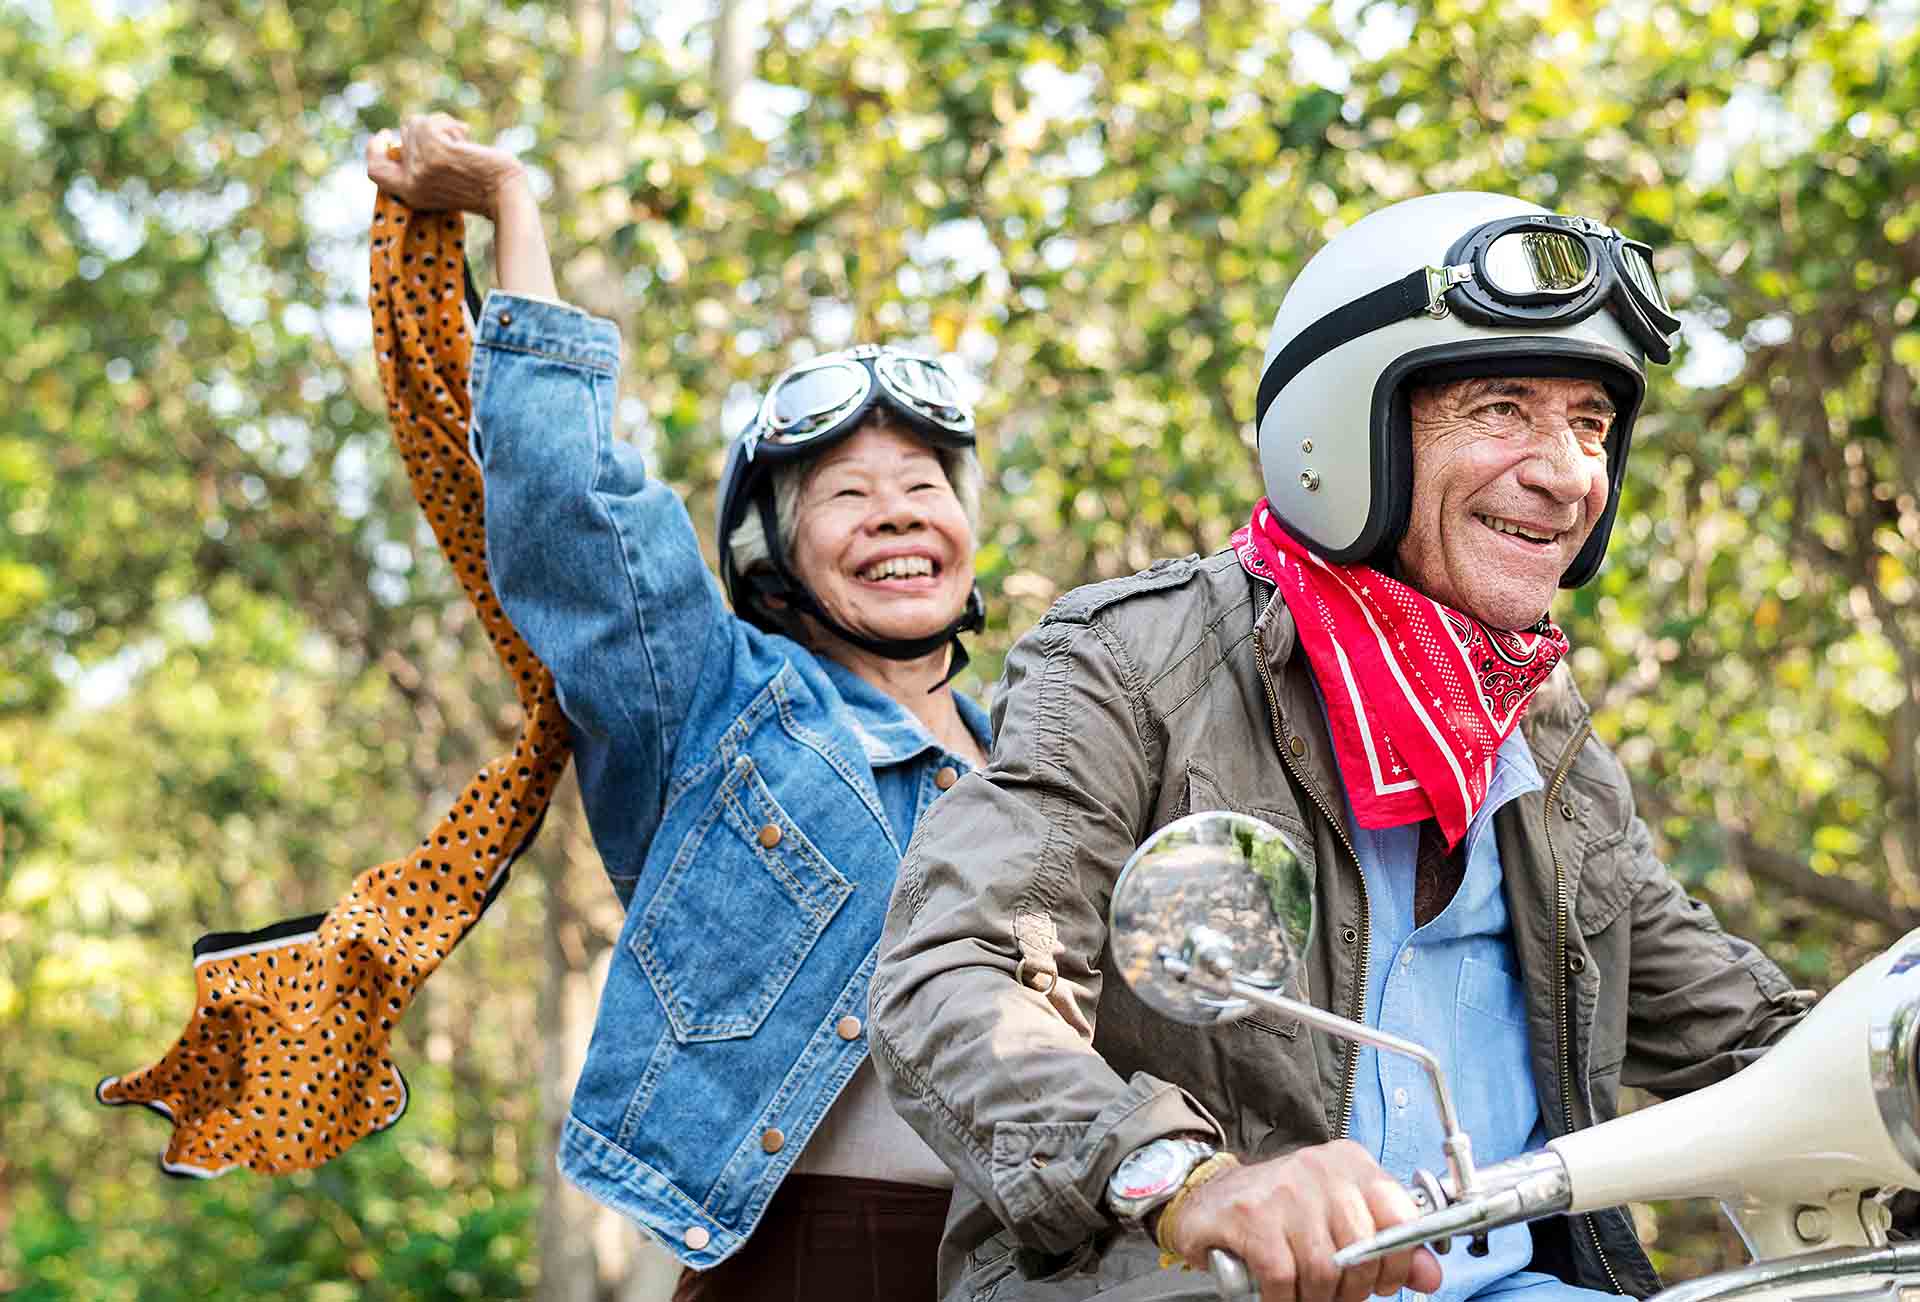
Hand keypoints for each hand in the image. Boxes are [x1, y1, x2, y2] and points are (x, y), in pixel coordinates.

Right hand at [364, 113, 525, 219]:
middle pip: (403, 133)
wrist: (506, 195)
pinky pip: (430, 122)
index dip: (375, 149)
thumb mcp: (442, 182)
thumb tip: (410, 128)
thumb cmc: (482, 188)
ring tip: (463, 143)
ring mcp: (422, 167)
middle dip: (428, 128)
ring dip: (442, 125)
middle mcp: (411, 182)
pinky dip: (449, 123)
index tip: (386, 134)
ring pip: (416, 123)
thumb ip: (422, 164)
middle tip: (453, 141)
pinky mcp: (436, 152)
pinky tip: (466, 136)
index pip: (374, 170)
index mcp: (409, 193)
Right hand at [1162, 1141, 1442, 1301]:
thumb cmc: (1282, 1212)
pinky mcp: (1251, 1217)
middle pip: (1361, 1250)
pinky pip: (1284, 1278)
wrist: (1209, 1199)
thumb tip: (1431, 1276)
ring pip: (1323, 1269)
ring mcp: (1284, 1191)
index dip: (1396, 1260)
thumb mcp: (1340, 1218)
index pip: (1399, 1215)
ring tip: (1305, 1292)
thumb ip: (1388, 1246)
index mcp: (1350, 1164)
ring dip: (1316, 1297)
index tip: (1383, 1281)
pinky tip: (1277, 1292)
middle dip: (1352, 1288)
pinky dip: (1284, 1298)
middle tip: (1337, 1294)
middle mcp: (1320, 1169)